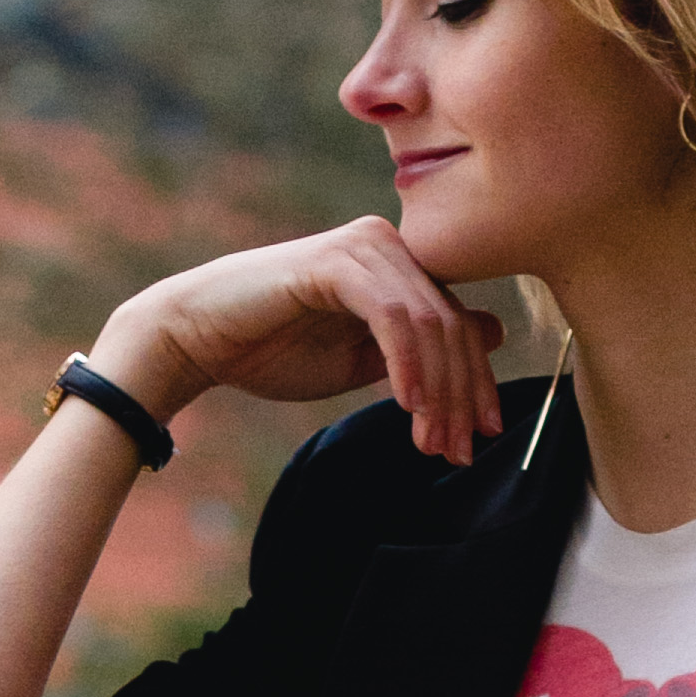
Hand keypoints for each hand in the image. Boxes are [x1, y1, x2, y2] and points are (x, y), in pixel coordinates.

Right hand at [95, 218, 505, 466]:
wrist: (202, 339)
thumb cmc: (275, 351)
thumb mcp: (363, 359)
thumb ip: (419, 351)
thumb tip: (493, 333)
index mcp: (400, 266)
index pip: (460, 323)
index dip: (476, 385)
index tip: (479, 439)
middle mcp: (389, 245)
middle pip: (453, 325)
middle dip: (462, 397)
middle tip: (459, 451)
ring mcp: (364, 248)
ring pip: (428, 323)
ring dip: (437, 391)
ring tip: (431, 443)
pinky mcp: (337, 261)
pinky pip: (391, 316)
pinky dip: (406, 364)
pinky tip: (407, 406)